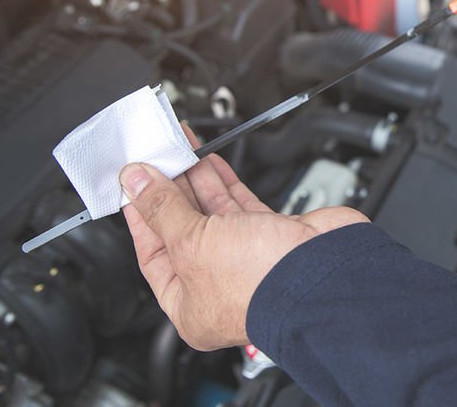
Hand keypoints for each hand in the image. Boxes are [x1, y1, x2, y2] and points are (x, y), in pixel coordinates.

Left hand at [120, 125, 368, 350]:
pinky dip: (223, 182)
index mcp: (191, 306)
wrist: (324, 271)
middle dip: (169, 191)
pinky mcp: (272, 235)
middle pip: (182, 229)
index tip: (133, 184)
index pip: (153, 254)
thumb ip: (161, 208)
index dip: (141, 216)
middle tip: (155, 158)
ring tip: (179, 150)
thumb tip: (136, 182)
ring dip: (195, 179)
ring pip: (212, 213)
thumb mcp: (191, 242)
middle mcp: (219, 285)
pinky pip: (240, 204)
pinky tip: (209, 162)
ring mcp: (247, 259)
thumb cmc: (261, 283)